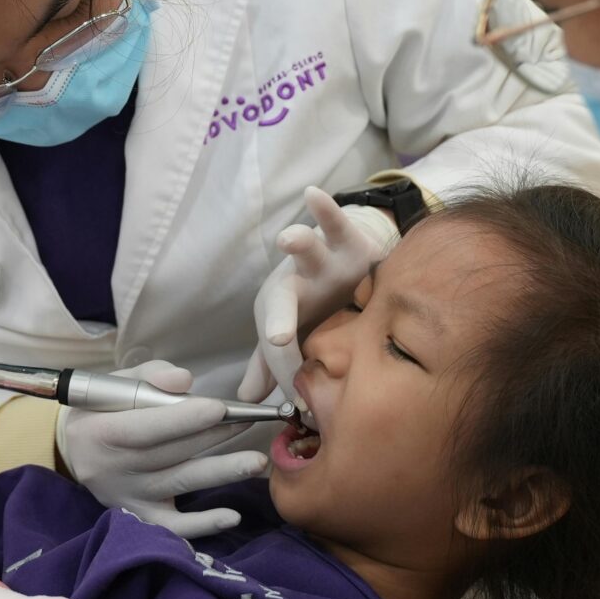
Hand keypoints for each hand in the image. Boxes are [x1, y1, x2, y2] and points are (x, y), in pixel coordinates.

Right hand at [58, 362, 266, 538]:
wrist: (73, 451)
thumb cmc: (100, 410)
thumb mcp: (112, 385)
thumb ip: (148, 377)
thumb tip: (184, 380)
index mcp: (99, 433)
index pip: (146, 428)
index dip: (183, 419)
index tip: (220, 407)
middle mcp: (112, 470)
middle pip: (170, 454)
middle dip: (215, 437)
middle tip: (251, 422)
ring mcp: (127, 497)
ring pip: (180, 484)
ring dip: (222, 473)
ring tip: (257, 462)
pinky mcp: (140, 517)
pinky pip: (174, 527)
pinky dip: (203, 524)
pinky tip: (233, 516)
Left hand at [239, 187, 401, 401]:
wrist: (351, 264)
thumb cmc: (319, 306)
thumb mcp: (296, 334)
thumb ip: (272, 367)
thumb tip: (248, 401)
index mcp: (281, 312)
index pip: (281, 350)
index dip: (288, 374)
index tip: (300, 403)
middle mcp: (298, 285)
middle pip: (283, 302)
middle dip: (278, 320)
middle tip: (274, 340)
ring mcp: (323, 261)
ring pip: (306, 251)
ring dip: (298, 243)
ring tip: (287, 239)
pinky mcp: (350, 241)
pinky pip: (337, 223)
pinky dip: (326, 210)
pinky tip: (313, 195)